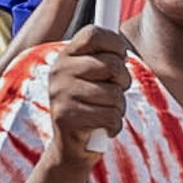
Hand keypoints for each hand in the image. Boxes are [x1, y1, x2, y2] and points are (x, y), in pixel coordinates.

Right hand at [36, 29, 133, 171]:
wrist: (70, 148)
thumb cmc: (91, 107)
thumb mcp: (96, 78)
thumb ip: (106, 58)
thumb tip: (123, 43)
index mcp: (66, 56)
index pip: (93, 33)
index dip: (115, 43)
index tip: (121, 56)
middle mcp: (59, 71)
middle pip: (111, 64)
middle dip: (123, 81)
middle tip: (115, 92)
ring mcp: (61, 93)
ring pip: (114, 94)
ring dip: (119, 107)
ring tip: (105, 112)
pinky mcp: (66, 116)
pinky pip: (110, 116)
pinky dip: (114, 125)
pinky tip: (103, 127)